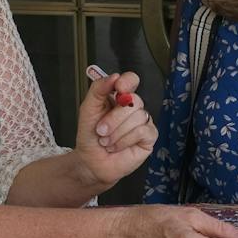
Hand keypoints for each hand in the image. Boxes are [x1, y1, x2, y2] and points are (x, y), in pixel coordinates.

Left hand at [73, 71, 156, 187]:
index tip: (118, 88)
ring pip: (138, 117)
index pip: (131, 80)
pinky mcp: (149, 137)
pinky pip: (142, 131)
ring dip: (117, 132)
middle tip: (101, 131)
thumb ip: (98, 89)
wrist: (91, 161)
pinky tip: (117, 146)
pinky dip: (125, 140)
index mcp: (119, 97)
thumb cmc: (90, 136)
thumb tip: (114, 76)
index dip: (127, 82)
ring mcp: (143, 122)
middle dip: (114, 118)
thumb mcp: (88, 109)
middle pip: (134, 100)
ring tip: (107, 141)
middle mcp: (134, 108)